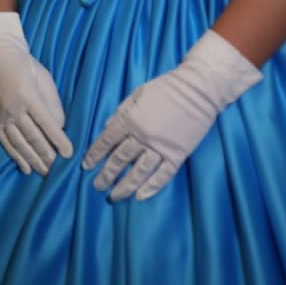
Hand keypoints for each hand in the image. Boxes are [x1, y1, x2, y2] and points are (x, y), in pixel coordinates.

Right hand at [0, 11, 72, 174]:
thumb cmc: (26, 67)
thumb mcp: (45, 79)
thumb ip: (53, 104)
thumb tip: (59, 128)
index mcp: (28, 96)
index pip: (46, 122)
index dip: (58, 139)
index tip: (69, 154)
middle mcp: (14, 108)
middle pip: (32, 136)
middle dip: (47, 154)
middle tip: (59, 169)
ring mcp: (3, 115)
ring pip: (19, 142)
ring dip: (33, 159)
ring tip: (45, 172)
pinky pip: (5, 142)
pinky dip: (15, 157)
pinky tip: (26, 168)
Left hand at [82, 30, 260, 200]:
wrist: (199, 89)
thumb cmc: (166, 88)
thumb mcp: (137, 94)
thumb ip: (121, 112)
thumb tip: (107, 127)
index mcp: (130, 120)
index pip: (106, 141)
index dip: (95, 154)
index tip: (86, 166)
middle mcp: (143, 136)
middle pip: (120, 159)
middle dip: (106, 174)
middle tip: (97, 186)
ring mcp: (161, 147)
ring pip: (139, 171)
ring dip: (125, 185)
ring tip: (114, 196)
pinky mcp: (179, 154)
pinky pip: (164, 174)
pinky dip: (152, 187)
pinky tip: (141, 196)